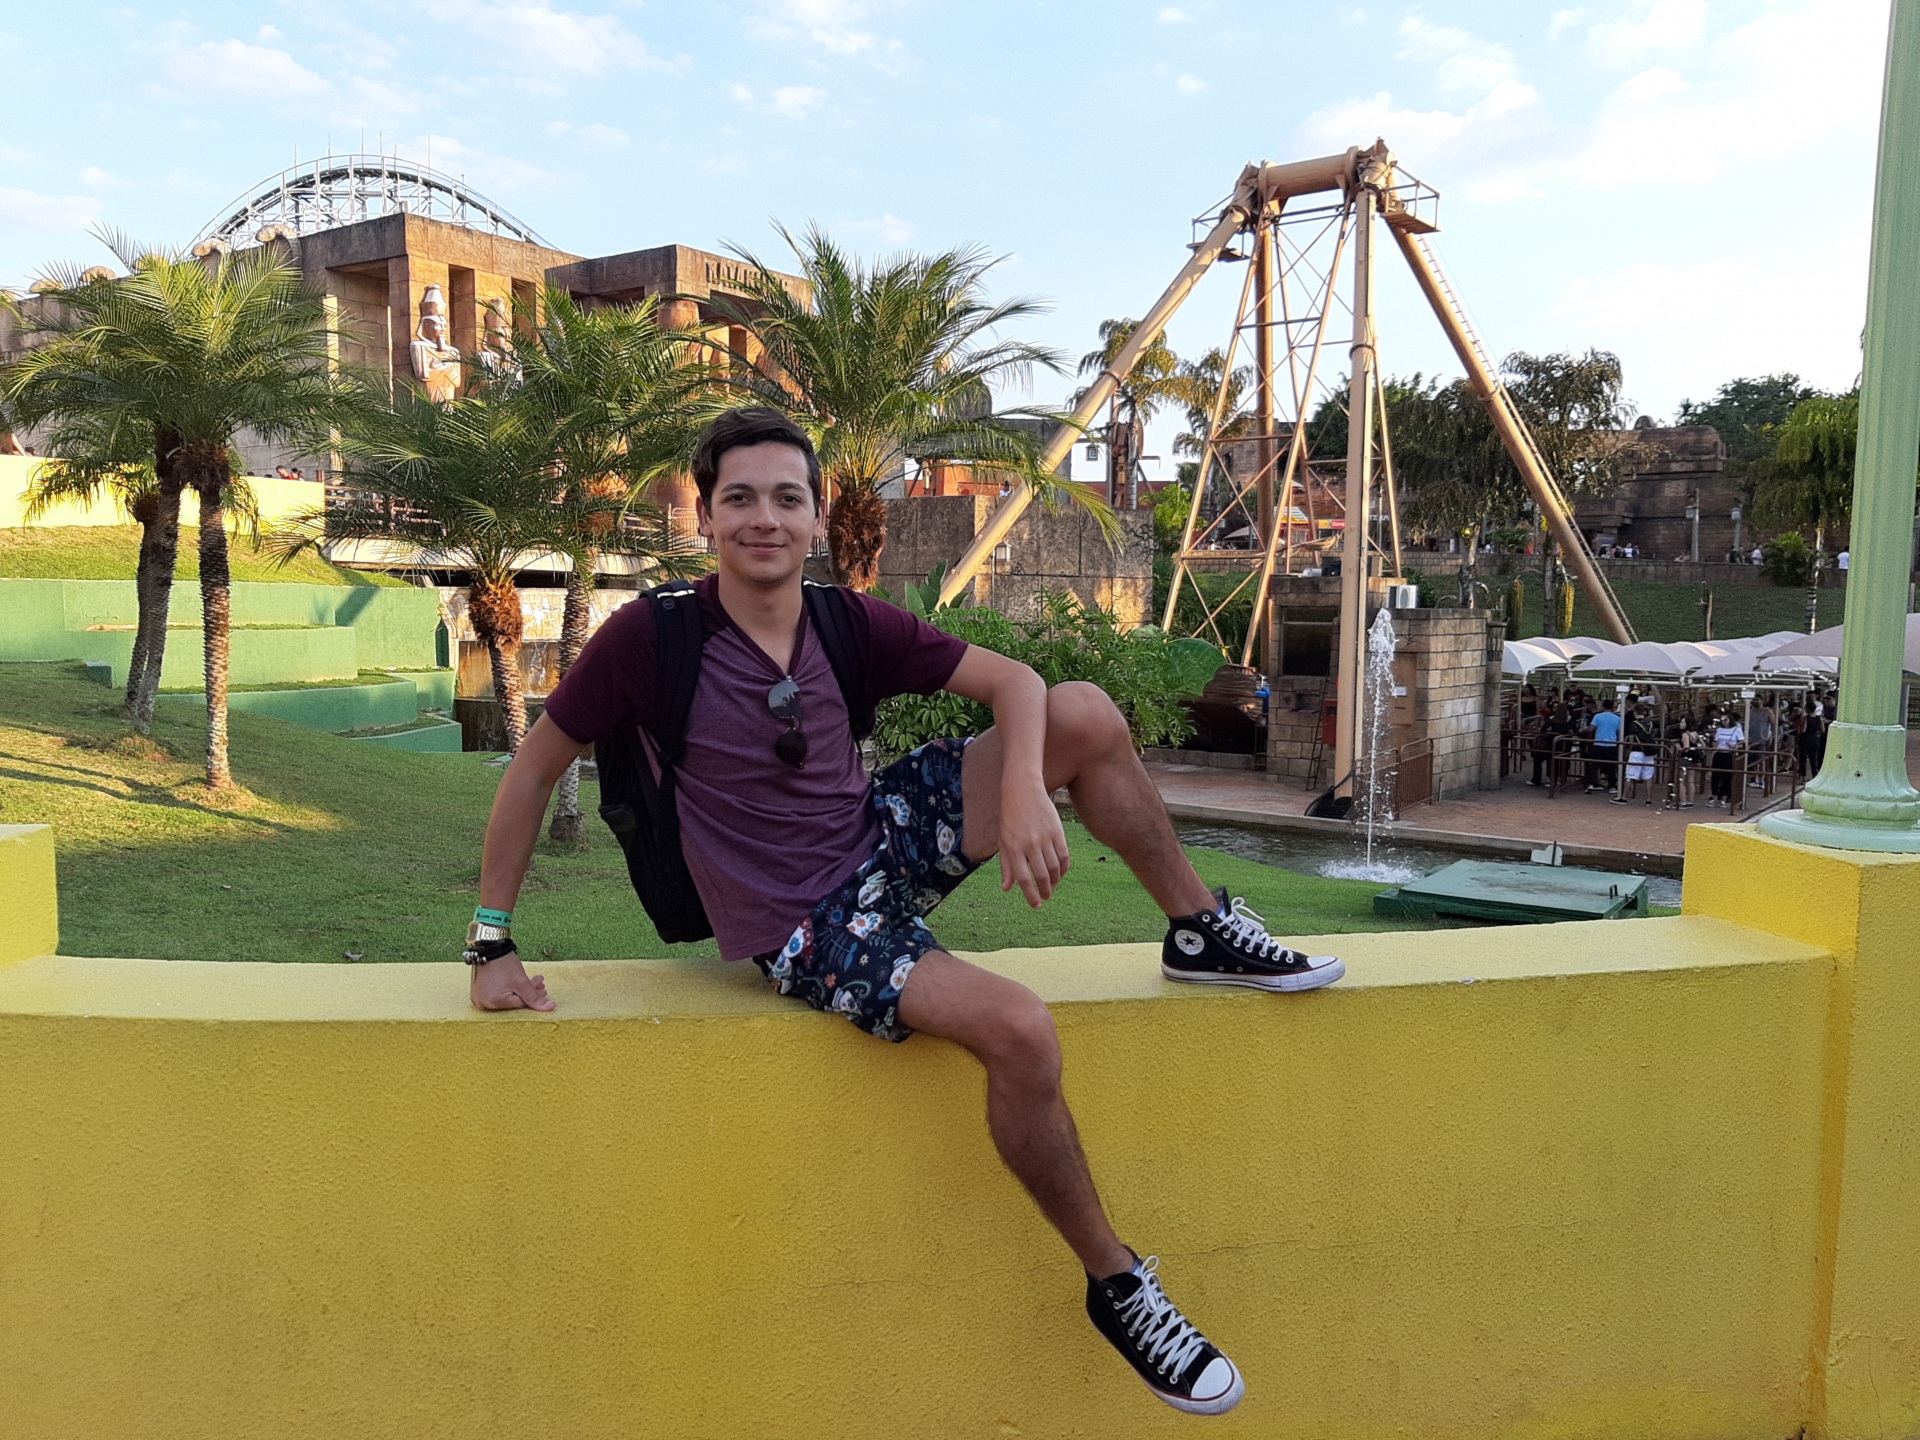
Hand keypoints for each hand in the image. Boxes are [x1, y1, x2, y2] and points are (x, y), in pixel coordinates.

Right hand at [469, 951, 554, 1011]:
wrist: (489, 947)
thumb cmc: (504, 963)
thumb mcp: (521, 981)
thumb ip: (535, 997)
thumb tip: (551, 1007)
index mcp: (493, 1003)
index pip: (520, 1005)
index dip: (534, 998)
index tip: (544, 989)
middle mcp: (484, 1004)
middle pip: (513, 1002)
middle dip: (529, 993)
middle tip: (541, 985)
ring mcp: (480, 999)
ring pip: (507, 998)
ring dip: (522, 991)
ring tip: (533, 981)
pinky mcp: (480, 993)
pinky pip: (499, 995)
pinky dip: (510, 990)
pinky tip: (520, 983)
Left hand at [998, 776, 1070, 908]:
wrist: (1022, 790)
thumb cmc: (1009, 817)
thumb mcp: (1003, 840)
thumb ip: (1006, 865)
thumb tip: (1007, 888)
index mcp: (1013, 848)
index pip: (1023, 879)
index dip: (1030, 895)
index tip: (1036, 905)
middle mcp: (1029, 844)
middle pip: (1041, 876)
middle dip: (1045, 891)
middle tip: (1046, 897)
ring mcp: (1045, 837)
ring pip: (1054, 868)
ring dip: (1055, 881)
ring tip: (1052, 886)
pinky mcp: (1057, 831)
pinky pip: (1064, 855)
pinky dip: (1064, 868)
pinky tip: (1060, 873)